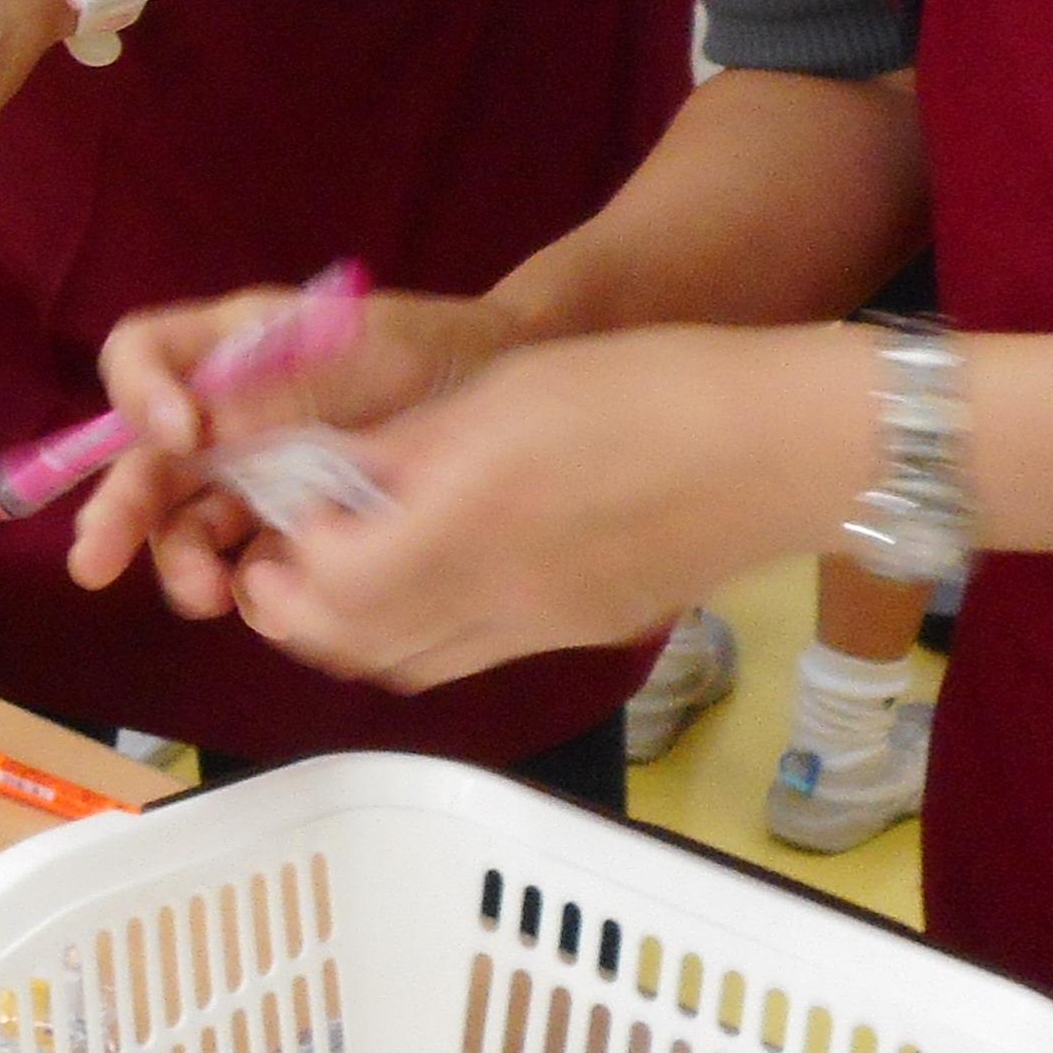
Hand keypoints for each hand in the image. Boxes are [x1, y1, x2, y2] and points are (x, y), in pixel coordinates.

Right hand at [67, 284, 515, 608]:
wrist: (503, 395)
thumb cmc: (425, 349)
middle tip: (95, 564)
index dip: (138, 394)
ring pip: (186, 528)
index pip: (140, 355)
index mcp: (225, 351)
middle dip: (117, 516)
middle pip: (144, 462)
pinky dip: (248, 592)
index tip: (181, 434)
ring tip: (207, 596)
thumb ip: (273, 377)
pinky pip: (248, 569)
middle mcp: (222, 416)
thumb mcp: (352, 339)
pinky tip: (268, 603)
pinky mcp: (289, 532)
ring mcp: (252, 478)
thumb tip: (191, 429)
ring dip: (181, 565)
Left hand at [180, 323, 881, 690]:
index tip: (273, 518)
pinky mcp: (576, 635)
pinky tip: (420, 579)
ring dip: (348, 631)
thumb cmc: (647, 386)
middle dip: (294, 609)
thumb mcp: (505, 393)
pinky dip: (413, 636)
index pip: (329, 584)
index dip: (283, 561)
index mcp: (470, 523)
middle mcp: (496, 595)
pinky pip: (465, 659)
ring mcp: (540, 627)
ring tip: (336, 570)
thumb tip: (317, 474)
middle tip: (279, 558)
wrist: (779, 447)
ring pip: (404, 666)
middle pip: (353, 644)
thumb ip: (403, 448)